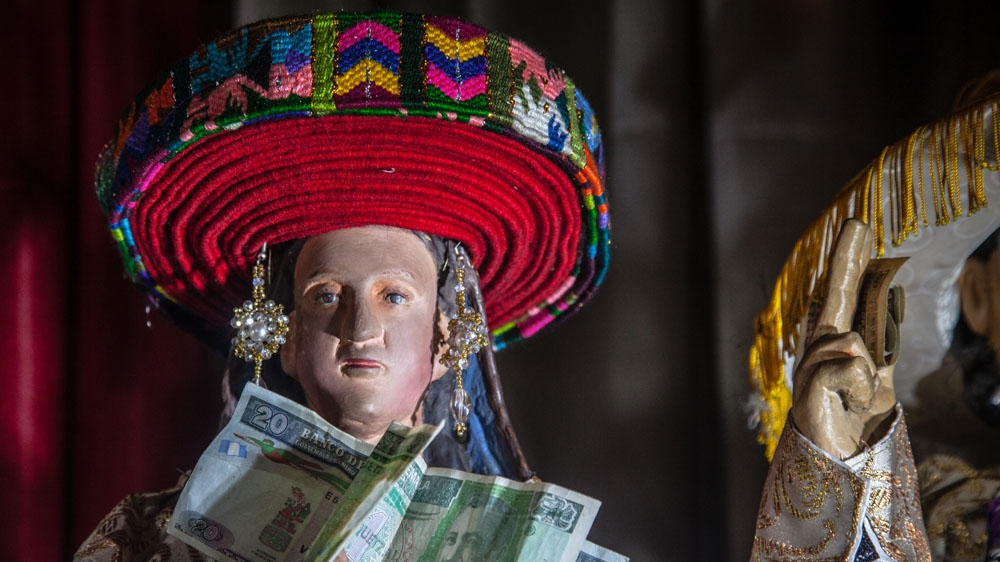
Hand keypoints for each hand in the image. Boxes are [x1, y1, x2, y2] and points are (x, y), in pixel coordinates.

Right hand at [790, 219, 897, 458]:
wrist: (843, 464)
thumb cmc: (854, 423)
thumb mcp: (878, 382)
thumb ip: (880, 350)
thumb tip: (886, 311)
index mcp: (835, 345)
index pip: (844, 295)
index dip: (849, 262)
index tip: (858, 230)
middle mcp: (818, 349)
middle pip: (834, 295)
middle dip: (845, 258)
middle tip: (857, 223)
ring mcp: (809, 367)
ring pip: (850, 340)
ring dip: (867, 373)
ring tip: (858, 398)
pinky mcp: (808, 388)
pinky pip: (848, 364)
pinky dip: (860, 386)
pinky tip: (852, 402)